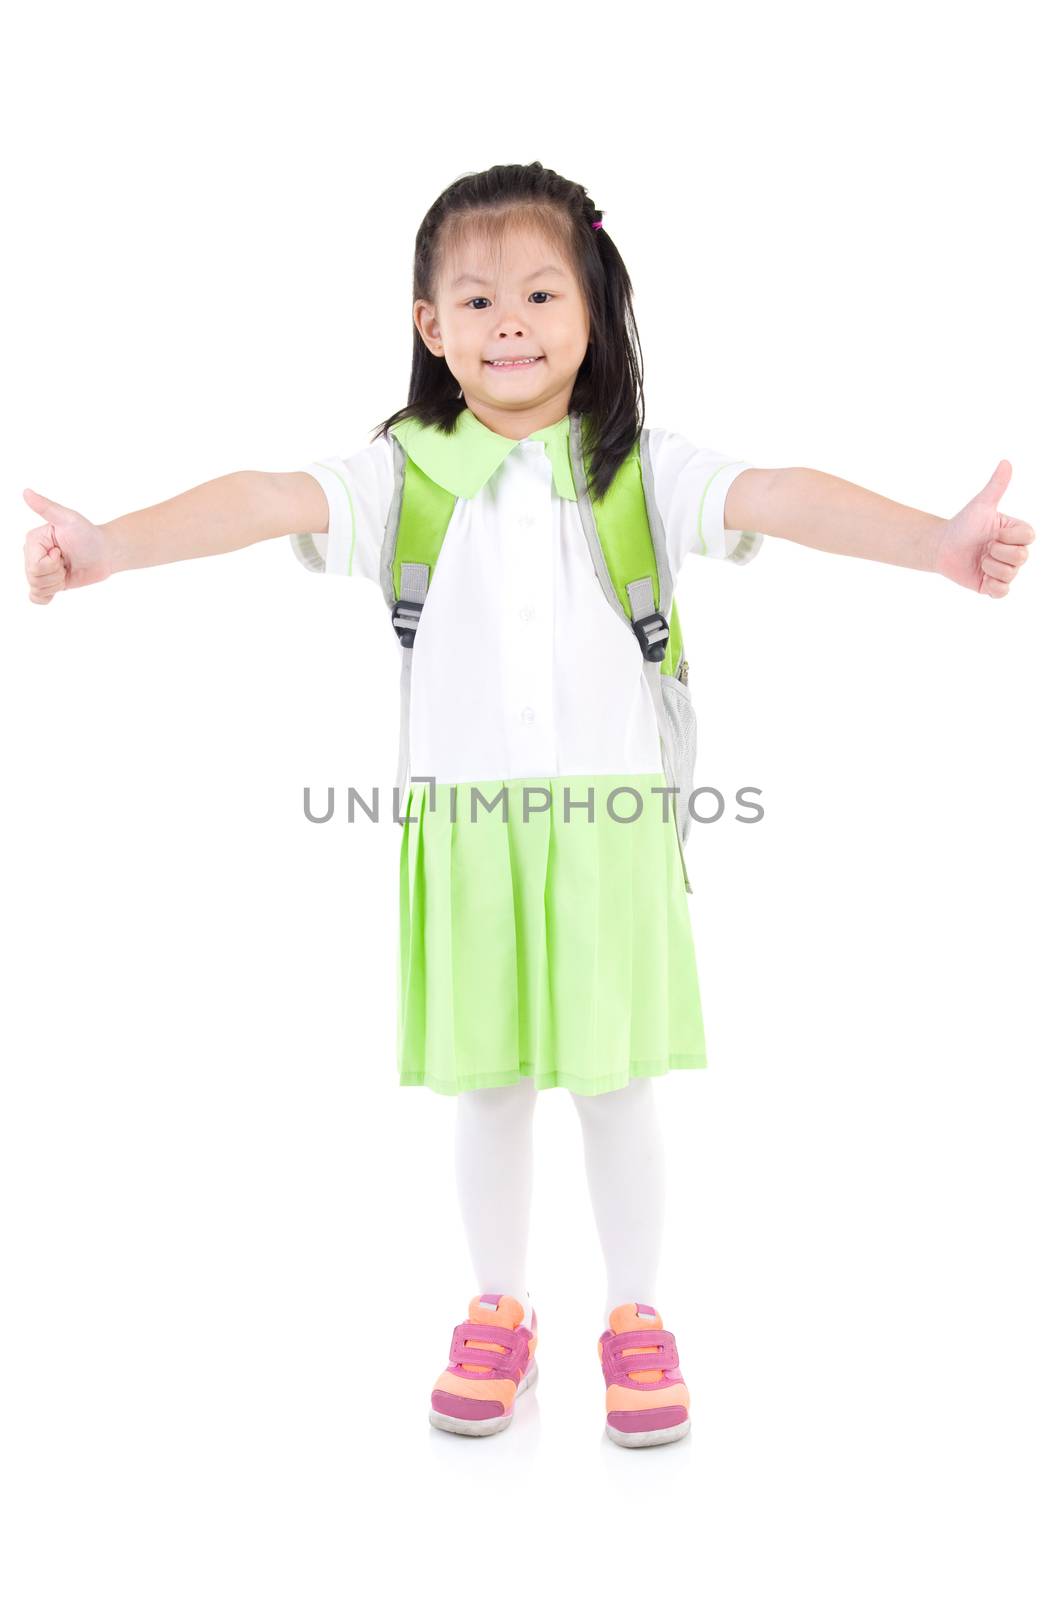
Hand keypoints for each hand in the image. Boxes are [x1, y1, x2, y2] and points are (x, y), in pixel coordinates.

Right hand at [23, 488, 112, 604]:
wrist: (105, 552)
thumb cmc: (88, 533)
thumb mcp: (68, 518)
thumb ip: (46, 507)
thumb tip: (26, 492)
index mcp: (33, 540)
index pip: (34, 565)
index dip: (52, 563)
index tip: (62, 551)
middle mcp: (32, 555)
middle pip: (34, 578)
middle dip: (56, 574)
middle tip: (66, 562)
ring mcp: (41, 570)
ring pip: (38, 588)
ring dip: (57, 583)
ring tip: (66, 569)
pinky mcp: (49, 583)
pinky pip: (37, 597)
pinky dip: (46, 595)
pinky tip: (58, 587)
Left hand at [932, 461, 1035, 597]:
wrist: (942, 546)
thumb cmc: (963, 524)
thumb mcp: (981, 505)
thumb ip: (996, 486)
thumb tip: (1006, 462)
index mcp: (1015, 532)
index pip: (1028, 537)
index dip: (1010, 536)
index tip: (993, 532)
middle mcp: (1014, 551)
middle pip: (1021, 558)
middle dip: (997, 552)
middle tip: (984, 547)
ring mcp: (1004, 570)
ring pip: (1010, 574)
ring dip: (990, 567)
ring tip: (980, 560)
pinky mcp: (993, 586)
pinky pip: (1003, 592)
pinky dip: (992, 586)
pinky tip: (982, 576)